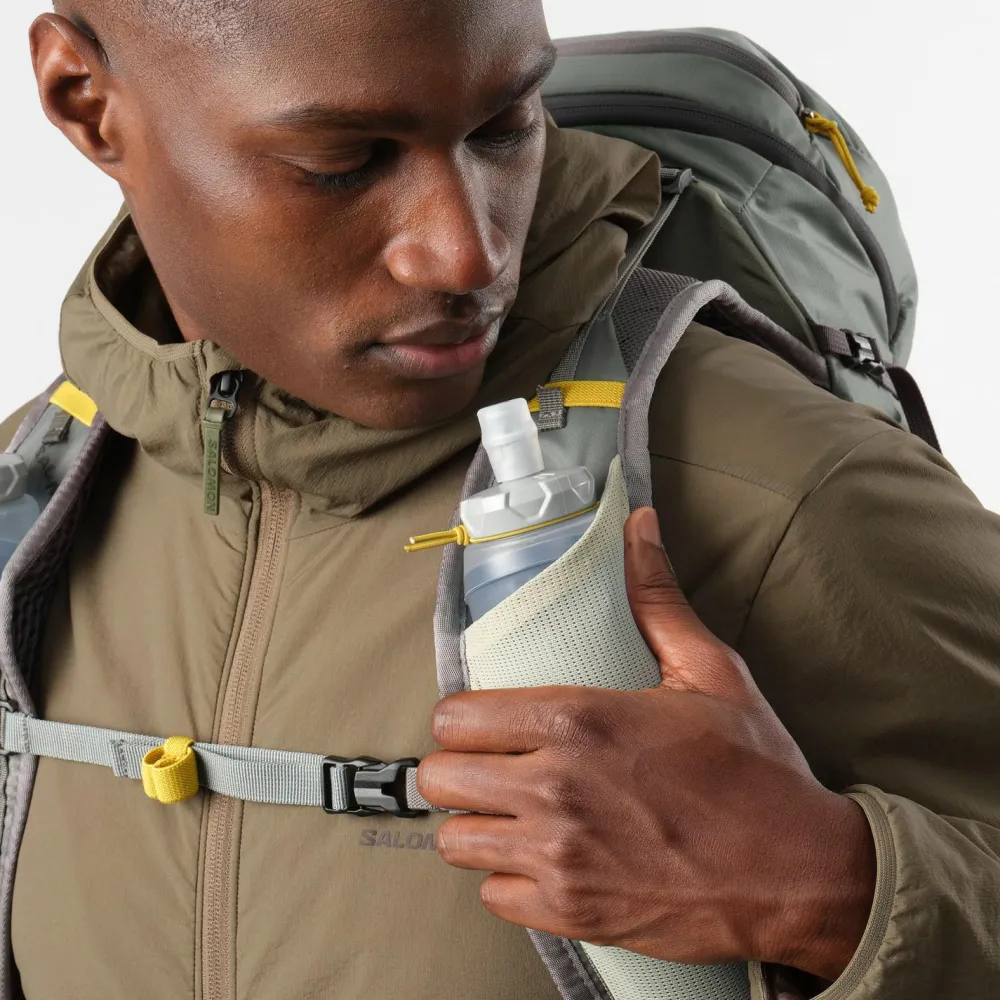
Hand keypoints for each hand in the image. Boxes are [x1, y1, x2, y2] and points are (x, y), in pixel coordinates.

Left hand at [418, 508, 875, 980]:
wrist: (803, 875)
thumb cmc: (756, 772)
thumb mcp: (710, 672)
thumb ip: (656, 599)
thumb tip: (638, 527)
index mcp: (579, 720)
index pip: (454, 717)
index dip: (462, 717)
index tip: (484, 722)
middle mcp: (556, 788)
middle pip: (440, 778)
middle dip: (461, 768)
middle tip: (492, 766)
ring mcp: (560, 857)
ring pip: (457, 841)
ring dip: (478, 824)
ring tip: (511, 813)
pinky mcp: (571, 913)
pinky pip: (493, 897)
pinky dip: (510, 880)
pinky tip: (544, 859)